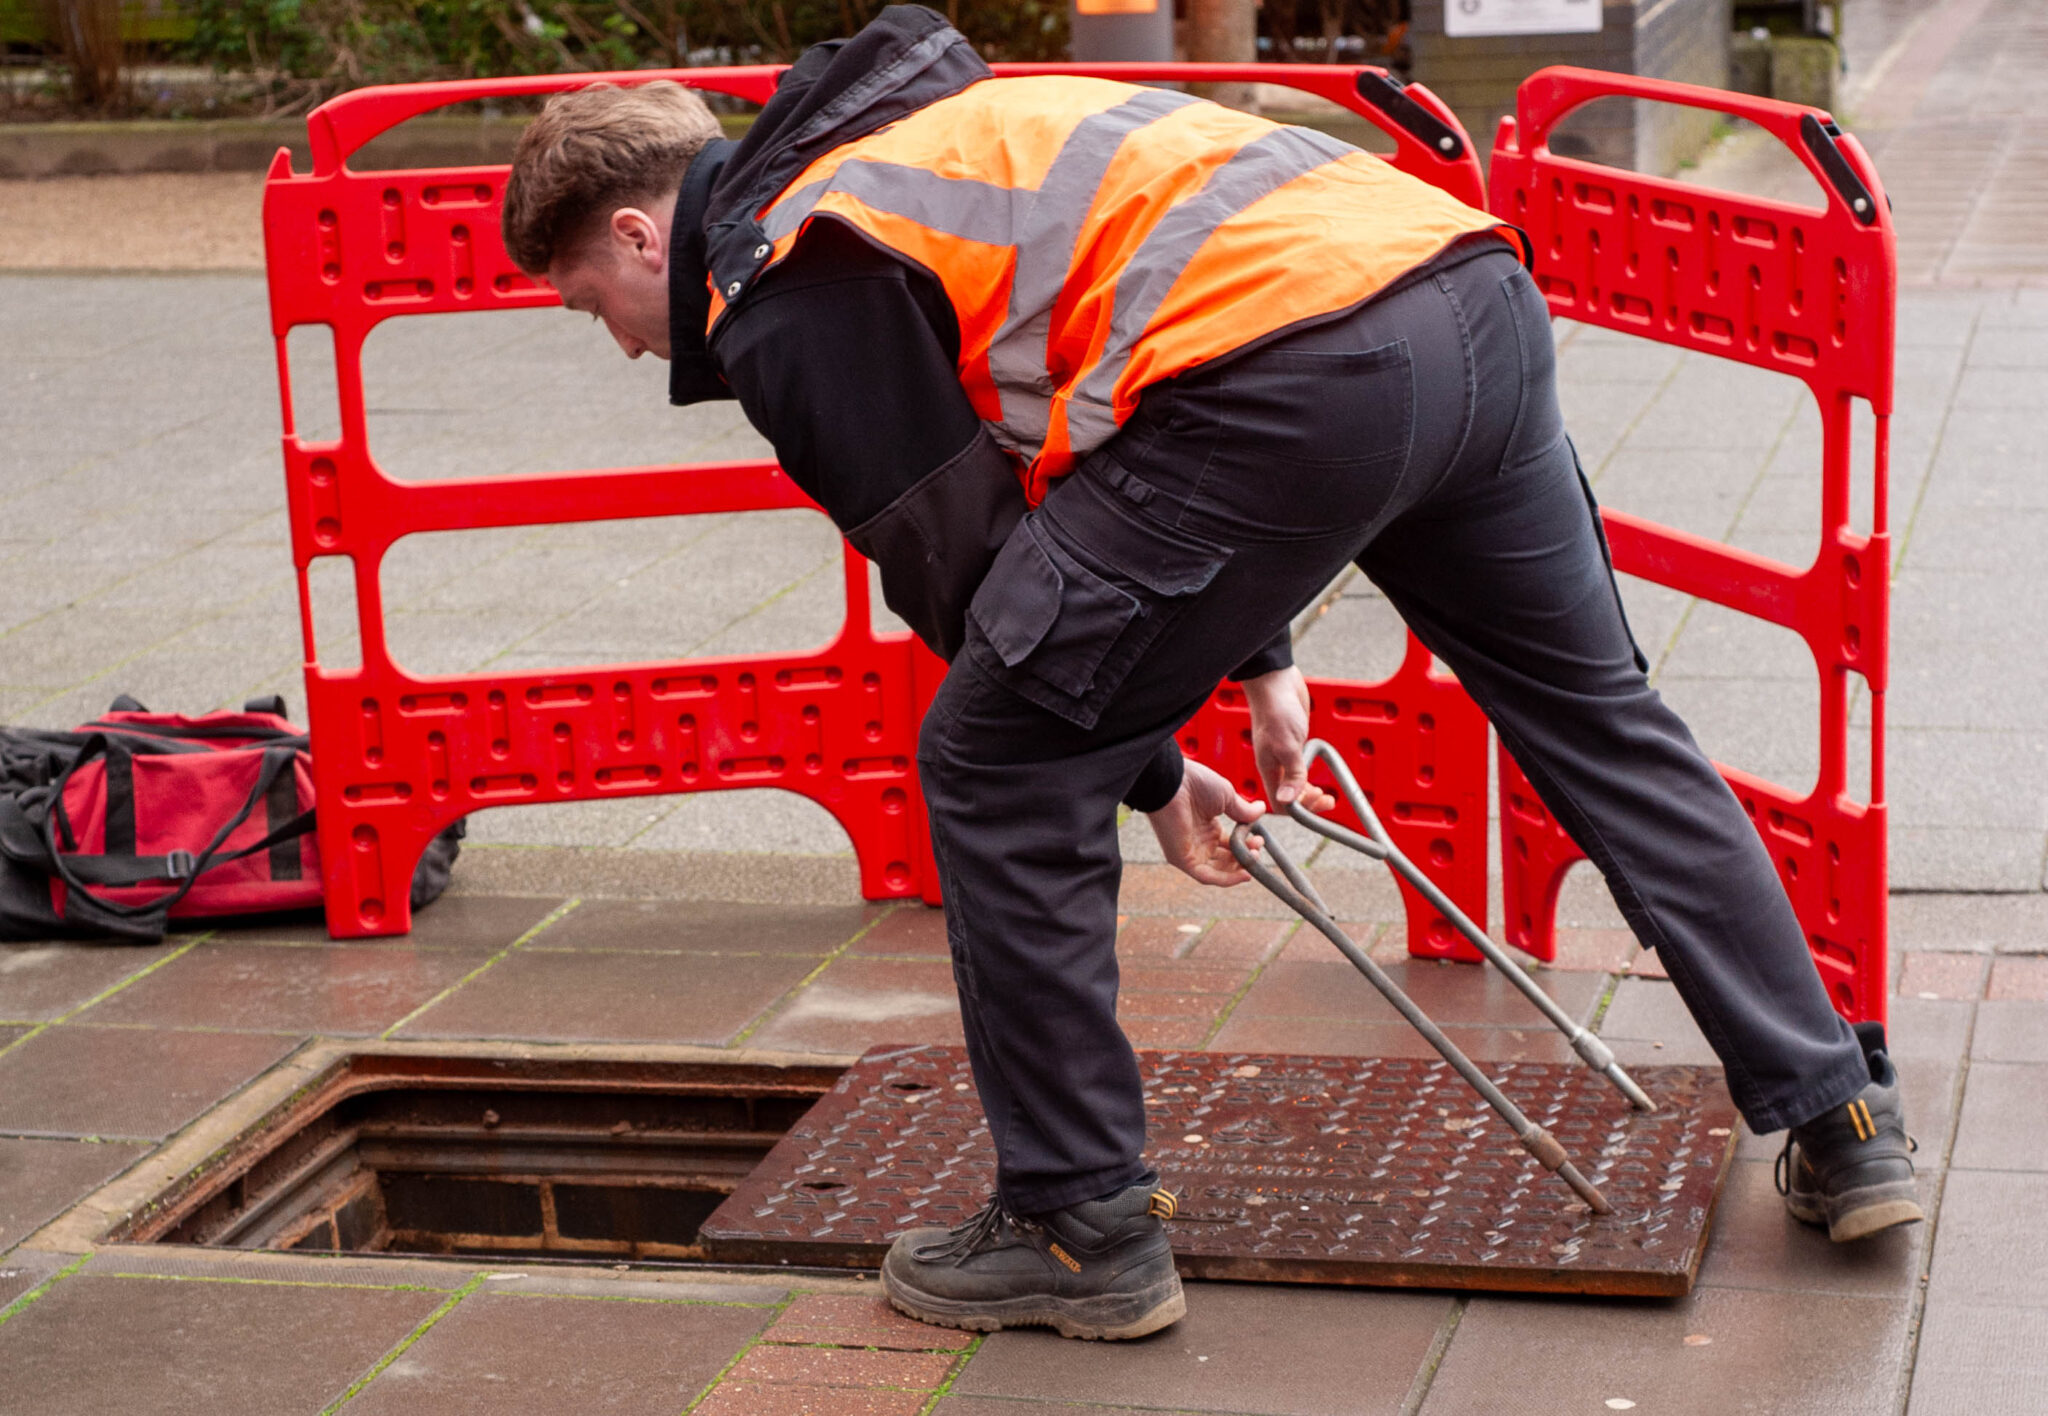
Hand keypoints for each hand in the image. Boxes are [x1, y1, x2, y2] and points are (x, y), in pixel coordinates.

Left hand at [1147, 758, 1265, 886]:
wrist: (1173, 782)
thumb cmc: (1194, 783)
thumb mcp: (1226, 796)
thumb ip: (1243, 810)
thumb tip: (1261, 810)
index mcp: (1206, 825)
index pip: (1230, 844)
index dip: (1247, 845)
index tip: (1260, 839)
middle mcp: (1199, 840)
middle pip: (1225, 859)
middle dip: (1245, 857)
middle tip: (1257, 849)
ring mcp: (1190, 850)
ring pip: (1217, 870)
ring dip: (1238, 869)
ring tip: (1253, 858)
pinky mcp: (1182, 859)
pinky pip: (1206, 876)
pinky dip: (1226, 879)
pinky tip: (1244, 874)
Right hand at [1241, 665, 1335, 814]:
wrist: (1276, 682)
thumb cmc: (1276, 710)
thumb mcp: (1287, 745)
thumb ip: (1292, 774)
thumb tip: (1289, 801)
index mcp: (1268, 769)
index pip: (1280, 803)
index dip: (1299, 810)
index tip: (1318, 804)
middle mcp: (1275, 765)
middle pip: (1290, 797)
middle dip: (1309, 803)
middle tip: (1328, 800)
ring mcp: (1284, 755)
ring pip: (1296, 784)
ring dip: (1311, 793)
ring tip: (1326, 794)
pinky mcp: (1293, 744)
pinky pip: (1300, 768)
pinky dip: (1310, 776)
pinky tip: (1318, 773)